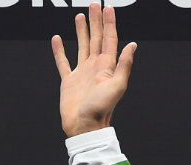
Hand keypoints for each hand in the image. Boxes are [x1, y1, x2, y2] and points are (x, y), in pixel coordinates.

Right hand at [51, 2, 136, 137]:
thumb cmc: (102, 109)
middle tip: (94, 5)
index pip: (109, 39)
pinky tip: (57, 39)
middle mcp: (95, 67)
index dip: (109, 23)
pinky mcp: (69, 81)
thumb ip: (124, 65)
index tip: (107, 8)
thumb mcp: (117, 86)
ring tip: (80, 16)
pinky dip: (60, 50)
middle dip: (96, 21)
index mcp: (107, 67)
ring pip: (82, 46)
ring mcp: (82, 73)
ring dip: (82, 31)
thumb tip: (132, 45)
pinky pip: (63, 62)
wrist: (85, 126)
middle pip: (96, 38)